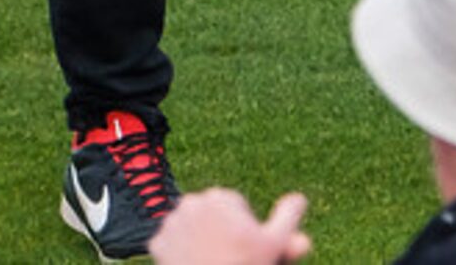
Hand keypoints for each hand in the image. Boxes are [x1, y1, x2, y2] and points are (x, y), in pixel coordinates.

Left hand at [150, 187, 312, 264]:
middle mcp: (190, 203)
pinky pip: (172, 245)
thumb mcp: (275, 244)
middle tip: (231, 256)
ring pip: (191, 229)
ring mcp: (171, 223)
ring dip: (200, 240)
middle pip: (211, 215)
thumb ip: (288, 217)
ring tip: (212, 261)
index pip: (234, 206)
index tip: (246, 245)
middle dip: (220, 230)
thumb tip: (299, 197)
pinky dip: (180, 255)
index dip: (244, 228)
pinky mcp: (157, 243)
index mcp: (219, 197)